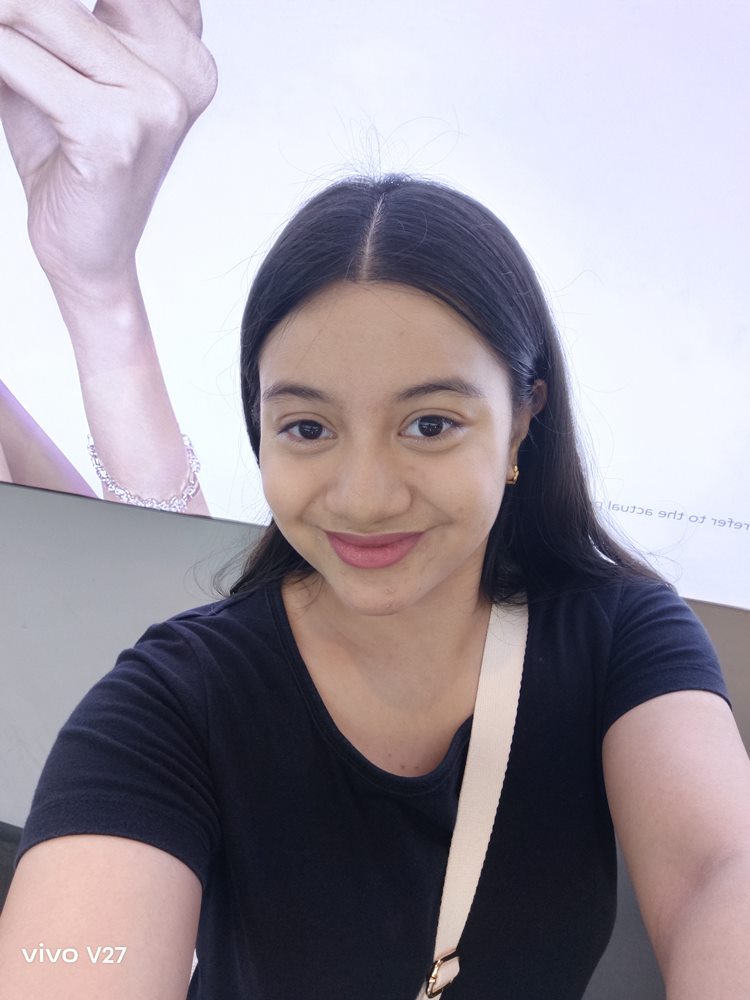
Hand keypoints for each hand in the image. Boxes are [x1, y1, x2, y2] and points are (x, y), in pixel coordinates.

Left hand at [0, 0, 216, 292]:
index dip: (49, 1)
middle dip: (18, 8)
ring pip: (38, 8)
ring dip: (0, 20)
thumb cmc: (71, 164)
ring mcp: (155, 101)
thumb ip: (44, 18)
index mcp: (183, 48)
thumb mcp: (61, 67)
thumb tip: (7, 2)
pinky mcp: (115, 133)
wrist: (88, 254)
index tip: (19, 20)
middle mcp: (183, 69)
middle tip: (0, 24)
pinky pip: (20, 61)